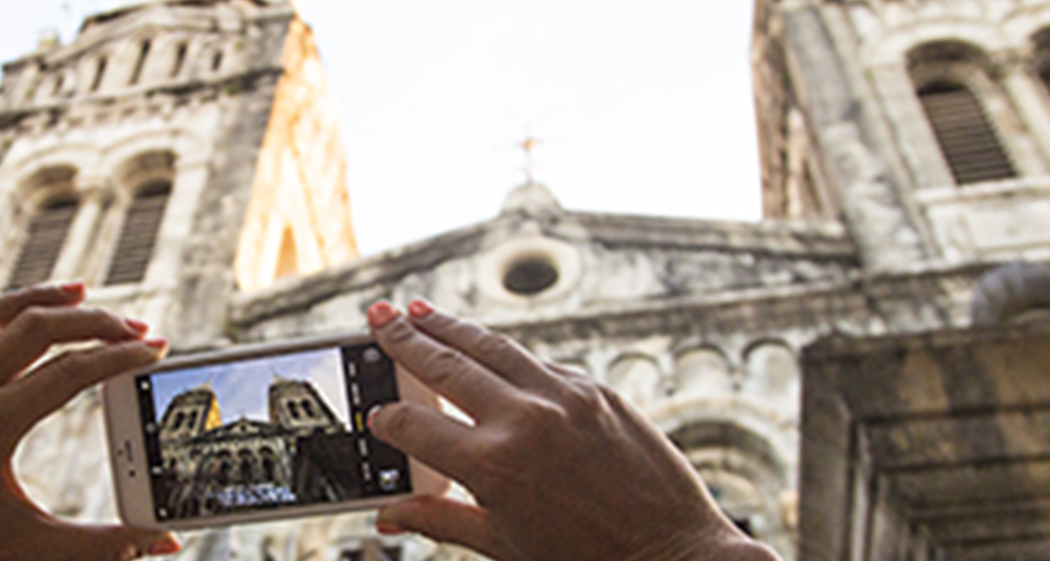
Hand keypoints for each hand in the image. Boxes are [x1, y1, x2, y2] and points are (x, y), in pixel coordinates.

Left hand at [0, 283, 178, 560]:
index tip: (153, 353)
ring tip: (82, 292)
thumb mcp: (38, 550)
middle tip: (137, 330)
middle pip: (35, 329)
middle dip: (93, 322)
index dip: (118, 359)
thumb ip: (107, 546)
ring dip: (38, 298)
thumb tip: (164, 541)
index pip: (68, 373)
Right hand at [364, 300, 776, 560]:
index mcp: (492, 465)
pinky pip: (540, 366)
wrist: (674, 554)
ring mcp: (565, 398)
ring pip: (493, 347)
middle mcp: (525, 420)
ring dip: (452, 327)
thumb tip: (389, 514)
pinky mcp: (597, 392)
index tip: (376, 413)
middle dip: (405, 340)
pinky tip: (491, 356)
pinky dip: (508, 359)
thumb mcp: (504, 545)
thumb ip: (440, 520)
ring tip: (421, 313)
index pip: (415, 425)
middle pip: (446, 365)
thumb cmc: (589, 559)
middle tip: (379, 318)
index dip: (387, 419)